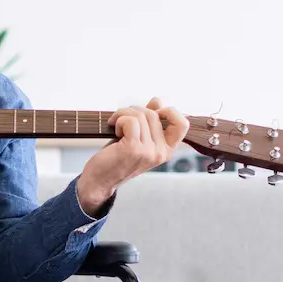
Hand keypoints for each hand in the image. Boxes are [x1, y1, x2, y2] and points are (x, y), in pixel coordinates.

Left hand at [74, 98, 187, 213]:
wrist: (99, 180)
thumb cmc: (117, 157)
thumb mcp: (139, 138)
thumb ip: (150, 121)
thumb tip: (157, 101)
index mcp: (167, 150)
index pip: (183, 124)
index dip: (169, 111)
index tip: (151, 112)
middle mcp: (161, 152)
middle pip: (155, 114)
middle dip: (135, 110)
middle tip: (122, 119)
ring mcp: (148, 152)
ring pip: (141, 115)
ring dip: (123, 114)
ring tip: (116, 125)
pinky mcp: (133, 149)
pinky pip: (130, 121)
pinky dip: (118, 119)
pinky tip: (113, 129)